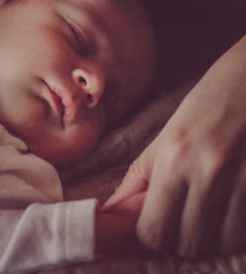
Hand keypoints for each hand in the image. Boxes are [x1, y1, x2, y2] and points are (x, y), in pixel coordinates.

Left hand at [103, 35, 245, 258]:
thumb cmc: (212, 99)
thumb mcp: (169, 131)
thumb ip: (141, 175)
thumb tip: (113, 208)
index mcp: (174, 155)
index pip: (152, 231)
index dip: (153, 235)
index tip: (157, 223)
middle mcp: (208, 172)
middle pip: (187, 245)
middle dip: (183, 238)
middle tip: (185, 216)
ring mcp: (243, 182)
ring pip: (220, 245)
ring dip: (213, 236)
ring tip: (213, 208)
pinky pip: (245, 234)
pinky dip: (236, 228)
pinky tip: (234, 203)